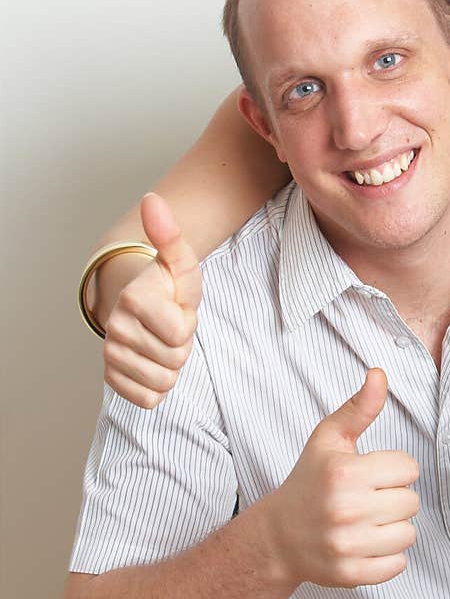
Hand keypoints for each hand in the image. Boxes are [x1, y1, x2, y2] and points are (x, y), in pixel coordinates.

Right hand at [103, 194, 202, 408]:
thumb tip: (153, 199)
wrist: (146, 310)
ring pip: (164, 381)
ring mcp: (111, 356)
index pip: (181, 333)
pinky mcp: (113, 380)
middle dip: (181, 345)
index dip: (188, 323)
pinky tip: (153, 361)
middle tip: (171, 327)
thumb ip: (170, 234)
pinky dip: (157, 385)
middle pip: (175, 359)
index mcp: (133, 299)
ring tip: (163, 342)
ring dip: (171, 365)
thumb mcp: (180, 263)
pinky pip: (149, 399)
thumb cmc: (169, 288)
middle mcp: (115, 328)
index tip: (178, 310)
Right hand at [270, 369, 418, 587]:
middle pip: (411, 502)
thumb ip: (359, 407)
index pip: (408, 468)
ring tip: (367, 521)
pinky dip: (388, 556)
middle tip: (366, 499)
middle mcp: (346, 510)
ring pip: (408, 534)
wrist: (278, 536)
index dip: (393, 469)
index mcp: (344, 473)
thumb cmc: (309, 481)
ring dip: (393, 528)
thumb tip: (379, 373)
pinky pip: (398, 565)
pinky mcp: (351, 574)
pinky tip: (365, 543)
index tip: (370, 474)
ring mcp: (347, 545)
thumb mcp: (329, 439)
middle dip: (393, 498)